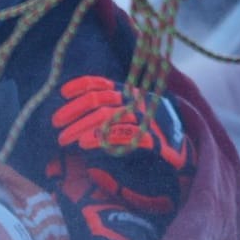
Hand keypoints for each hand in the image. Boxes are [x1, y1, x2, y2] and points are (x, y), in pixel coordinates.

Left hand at [51, 75, 190, 183]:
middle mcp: (137, 103)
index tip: (62, 93)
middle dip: (73, 112)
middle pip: (99, 100)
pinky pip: (122, 135)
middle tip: (56, 125)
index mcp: (130, 95)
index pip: (101, 84)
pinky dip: (101, 139)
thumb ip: (107, 116)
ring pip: (107, 117)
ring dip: (81, 127)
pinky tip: (85, 144)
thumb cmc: (149, 139)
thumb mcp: (126, 121)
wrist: (183, 156)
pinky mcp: (153, 140)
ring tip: (65, 139)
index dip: (81, 86)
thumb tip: (77, 121)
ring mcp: (145, 119)